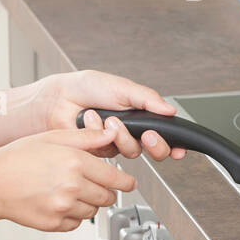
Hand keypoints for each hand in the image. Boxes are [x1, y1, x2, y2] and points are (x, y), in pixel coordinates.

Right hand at [0, 122, 135, 231]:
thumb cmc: (17, 158)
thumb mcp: (53, 137)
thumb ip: (86, 138)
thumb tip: (111, 134)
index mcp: (76, 162)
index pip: (117, 179)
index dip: (125, 181)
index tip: (127, 182)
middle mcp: (72, 187)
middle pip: (108, 197)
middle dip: (105, 191)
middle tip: (91, 183)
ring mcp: (63, 207)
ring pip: (93, 211)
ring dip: (88, 203)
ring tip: (68, 190)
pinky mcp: (54, 224)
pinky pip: (76, 223)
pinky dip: (72, 215)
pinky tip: (57, 201)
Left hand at [39, 69, 187, 162]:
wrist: (59, 98)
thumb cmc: (87, 88)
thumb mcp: (123, 88)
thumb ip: (148, 99)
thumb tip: (170, 109)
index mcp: (139, 115)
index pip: (164, 134)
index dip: (174, 144)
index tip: (180, 149)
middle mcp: (130, 131)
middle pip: (155, 150)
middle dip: (155, 145)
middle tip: (148, 135)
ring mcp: (115, 143)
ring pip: (132, 151)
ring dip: (122, 135)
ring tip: (109, 119)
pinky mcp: (99, 152)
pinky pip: (109, 151)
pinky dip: (100, 134)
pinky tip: (91, 121)